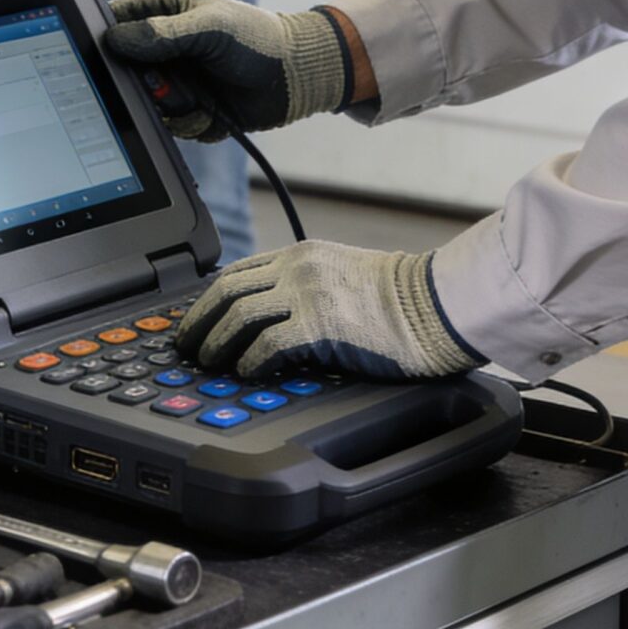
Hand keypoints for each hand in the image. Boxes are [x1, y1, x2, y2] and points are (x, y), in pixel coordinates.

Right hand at [103, 0, 350, 137]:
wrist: (296, 77)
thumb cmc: (258, 38)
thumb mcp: (208, 27)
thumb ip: (161, 32)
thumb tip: (115, 41)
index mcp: (164, 13)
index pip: (117, 22)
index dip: (106, 38)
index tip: (106, 55)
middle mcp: (165, 49)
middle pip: (124, 71)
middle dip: (145, 82)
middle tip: (164, 82)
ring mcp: (177, 81)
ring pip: (146, 104)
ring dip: (172, 105)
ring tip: (199, 96)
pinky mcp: (191, 111)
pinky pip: (172, 126)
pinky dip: (191, 123)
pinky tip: (212, 111)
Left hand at [175, 240, 482, 379]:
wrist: (440, 307)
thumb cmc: (402, 304)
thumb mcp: (342, 279)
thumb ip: (304, 289)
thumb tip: (270, 322)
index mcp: (302, 255)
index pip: (237, 273)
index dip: (208, 300)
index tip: (195, 322)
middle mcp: (298, 267)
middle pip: (227, 291)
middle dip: (200, 321)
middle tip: (188, 346)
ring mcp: (308, 293)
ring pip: (240, 315)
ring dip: (217, 343)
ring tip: (209, 363)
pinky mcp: (320, 323)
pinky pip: (268, 345)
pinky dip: (251, 361)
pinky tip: (247, 373)